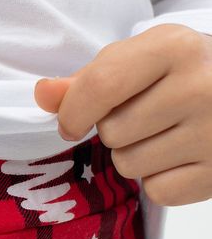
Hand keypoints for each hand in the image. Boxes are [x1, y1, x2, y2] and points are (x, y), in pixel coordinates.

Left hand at [33, 23, 211, 205]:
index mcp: (175, 47)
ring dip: (135, 156)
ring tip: (164, 135)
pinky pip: (158, 191)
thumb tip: (43, 95)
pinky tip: (180, 157)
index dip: (73, 112)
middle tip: (145, 117)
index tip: (70, 123)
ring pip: (129, 165)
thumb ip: (89, 79)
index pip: (101, 86)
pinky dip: (160, 180)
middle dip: (114, 130)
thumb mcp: (140, 60)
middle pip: (111, 132)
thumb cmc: (182, 73)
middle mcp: (201, 86)